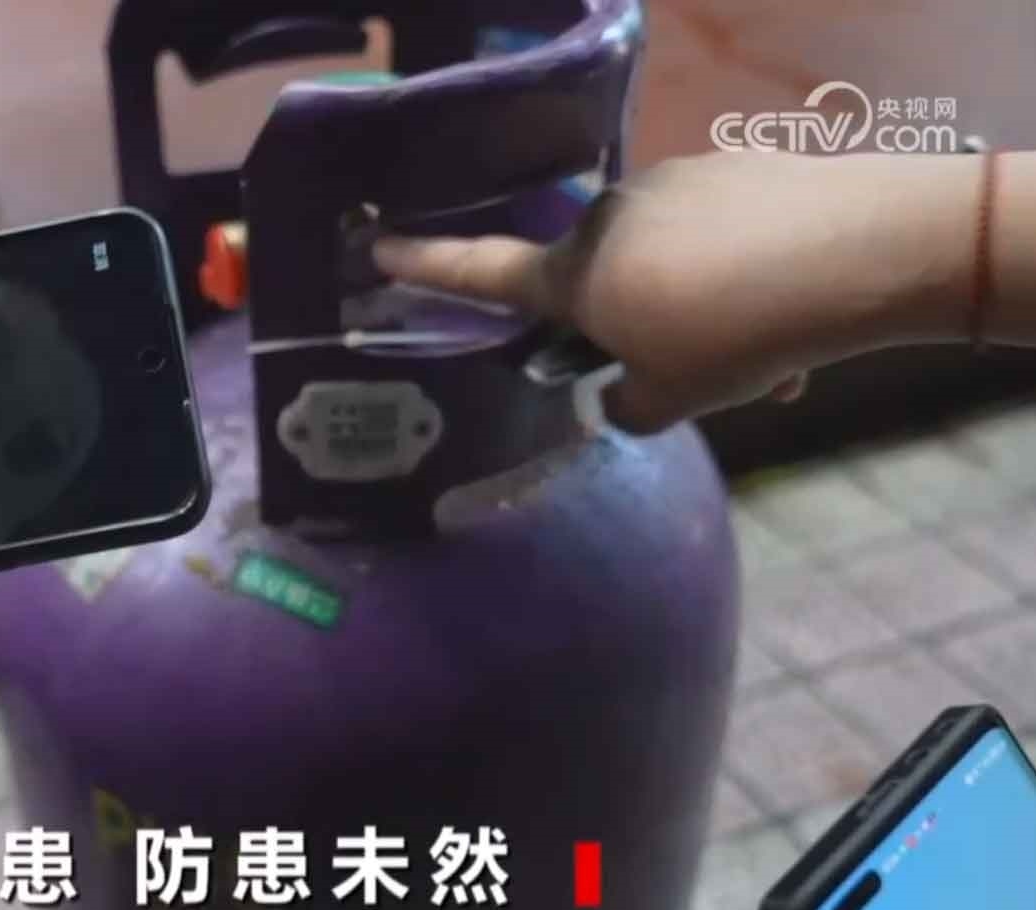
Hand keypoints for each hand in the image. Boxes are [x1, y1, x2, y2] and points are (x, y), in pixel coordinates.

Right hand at [373, 151, 979, 431]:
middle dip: (640, 329)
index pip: (481, 273)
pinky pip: (717, 235)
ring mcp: (671, 186)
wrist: (865, 249)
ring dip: (701, 309)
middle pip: (601, 284)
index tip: (377, 245)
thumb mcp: (675, 400)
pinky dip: (742, 274)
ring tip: (770, 355)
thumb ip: (630, 407)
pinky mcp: (733, 169)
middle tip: (700, 376)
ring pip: (668, 264)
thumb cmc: (741, 338)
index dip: (425, 267)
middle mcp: (609, 219)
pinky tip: (797, 305)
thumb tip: (626, 392)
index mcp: (577, 277)